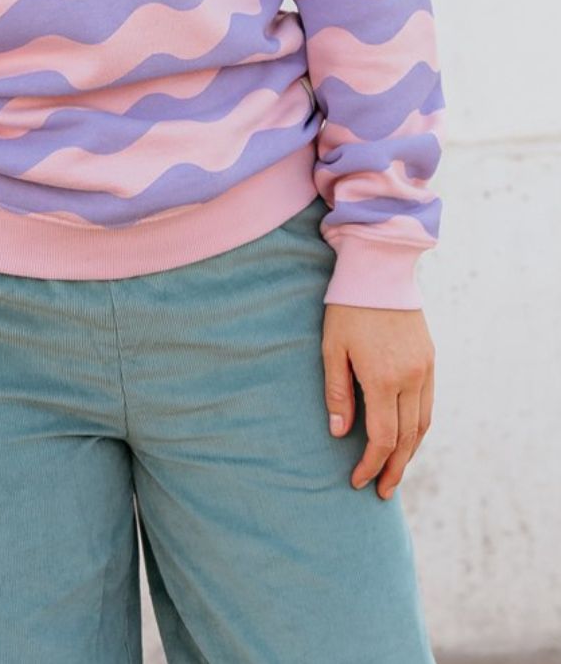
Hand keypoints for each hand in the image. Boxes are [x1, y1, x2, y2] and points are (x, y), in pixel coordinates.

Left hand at [321, 304, 434, 499]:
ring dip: (410, 453)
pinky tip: (408, 437)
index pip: (382, 438)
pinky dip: (420, 428)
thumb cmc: (347, 308)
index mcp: (383, 379)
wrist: (380, 270)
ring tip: (395, 471)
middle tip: (382, 492)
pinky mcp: (430, 359)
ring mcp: (425, 369)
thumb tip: (338, 433)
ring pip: (423, 425)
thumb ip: (337, 392)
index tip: (358, 481)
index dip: (371, 464)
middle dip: (394, 469)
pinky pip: (429, 404)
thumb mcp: (332, 348)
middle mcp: (410, 379)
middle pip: (407, 439)